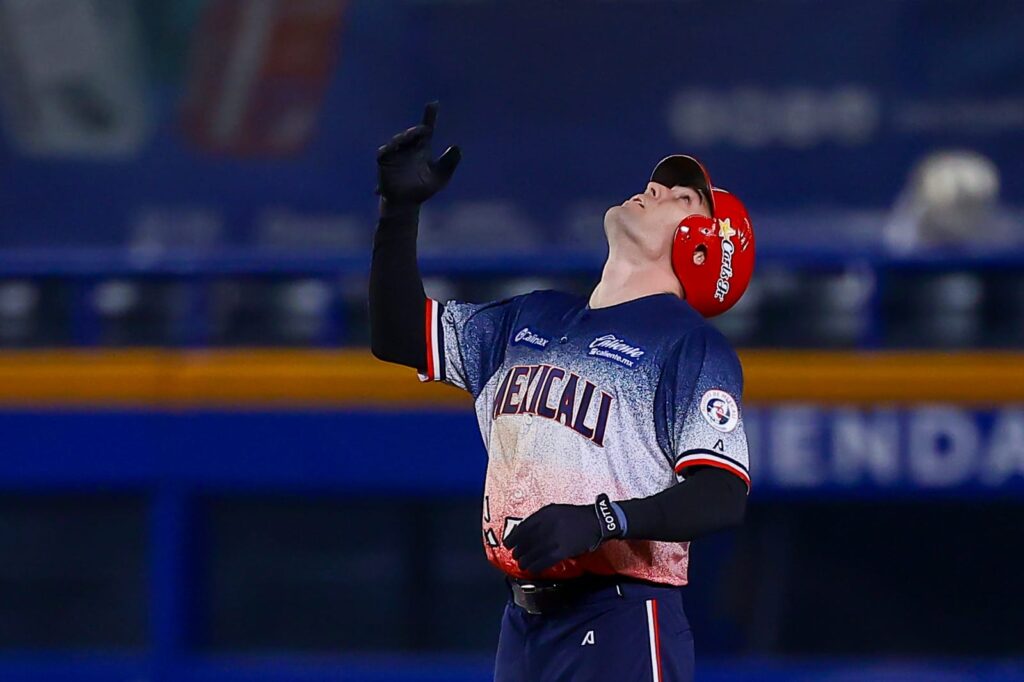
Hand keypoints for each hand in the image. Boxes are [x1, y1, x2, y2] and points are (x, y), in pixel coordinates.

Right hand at [376, 101, 461, 205]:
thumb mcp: (441, 177)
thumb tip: (458, 147)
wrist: (406, 204)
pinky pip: (384, 152)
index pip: (427, 129)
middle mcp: (409, 148)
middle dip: (417, 131)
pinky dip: (388, 149)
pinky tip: (394, 147)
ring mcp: (395, 154)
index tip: (434, 103)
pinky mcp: (384, 162)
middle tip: (426, 130)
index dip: (430, 116)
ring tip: (412, 138)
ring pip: (398, 141)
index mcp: (422, 148)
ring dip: (404, 138)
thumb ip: (449, 163)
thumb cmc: (423, 190)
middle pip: (412, 134)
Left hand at [504, 495, 625, 573]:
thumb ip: (541, 519)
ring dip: (526, 560)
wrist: (596, 521)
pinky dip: (537, 565)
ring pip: (535, 552)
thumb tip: (525, 531)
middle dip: (519, 550)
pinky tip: (533, 568)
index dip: (514, 537)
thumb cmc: (576, 516)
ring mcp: (555, 537)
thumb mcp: (556, 510)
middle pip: (527, 540)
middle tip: (515, 555)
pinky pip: (545, 560)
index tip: (508, 543)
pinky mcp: (563, 550)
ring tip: (522, 564)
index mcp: (545, 513)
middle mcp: (548, 524)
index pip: (523, 527)